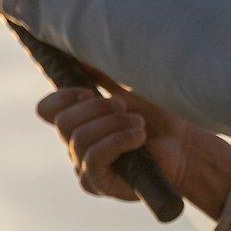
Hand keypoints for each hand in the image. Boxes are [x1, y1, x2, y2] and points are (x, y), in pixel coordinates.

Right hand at [36, 80, 230, 217]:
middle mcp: (76, 144)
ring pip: (80, 139)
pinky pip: (93, 159)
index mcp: (79, 120)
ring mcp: (84, 166)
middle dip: (96, 109)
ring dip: (113, 125)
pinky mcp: (98, 184)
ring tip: (139, 124)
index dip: (61, 97)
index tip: (88, 91)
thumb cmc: (159, 117)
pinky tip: (139, 137)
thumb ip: (103, 72)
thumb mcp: (130, 87)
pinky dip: (118, 141)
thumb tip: (81, 47)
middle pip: (63, 122)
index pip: (46, 110)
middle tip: (125, 107)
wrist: (185, 146)